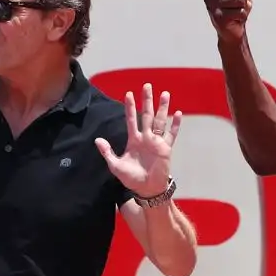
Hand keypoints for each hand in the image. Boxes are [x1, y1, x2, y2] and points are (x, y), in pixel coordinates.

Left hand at [97, 83, 181, 198]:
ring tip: (165, 94)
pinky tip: (178, 114)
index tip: (128, 94)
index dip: (130, 107)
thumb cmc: (131, 178)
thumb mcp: (115, 166)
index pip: (131, 119)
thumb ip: (107, 152)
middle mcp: (146, 137)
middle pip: (147, 115)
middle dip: (147, 100)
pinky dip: (175, 125)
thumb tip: (97, 139)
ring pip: (160, 121)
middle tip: (147, 85)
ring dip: (162, 108)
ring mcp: (157, 142)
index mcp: (134, 140)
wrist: (146, 189)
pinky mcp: (166, 148)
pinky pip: (171, 135)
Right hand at [203, 0, 251, 42]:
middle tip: (238, 3)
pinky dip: (242, 15)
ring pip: (240, 0)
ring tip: (236, 11)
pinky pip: (240, 11)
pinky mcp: (218, 18)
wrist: (233, 28)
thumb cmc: (235, 3)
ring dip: (243, 7)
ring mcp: (212, 6)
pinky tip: (235, 18)